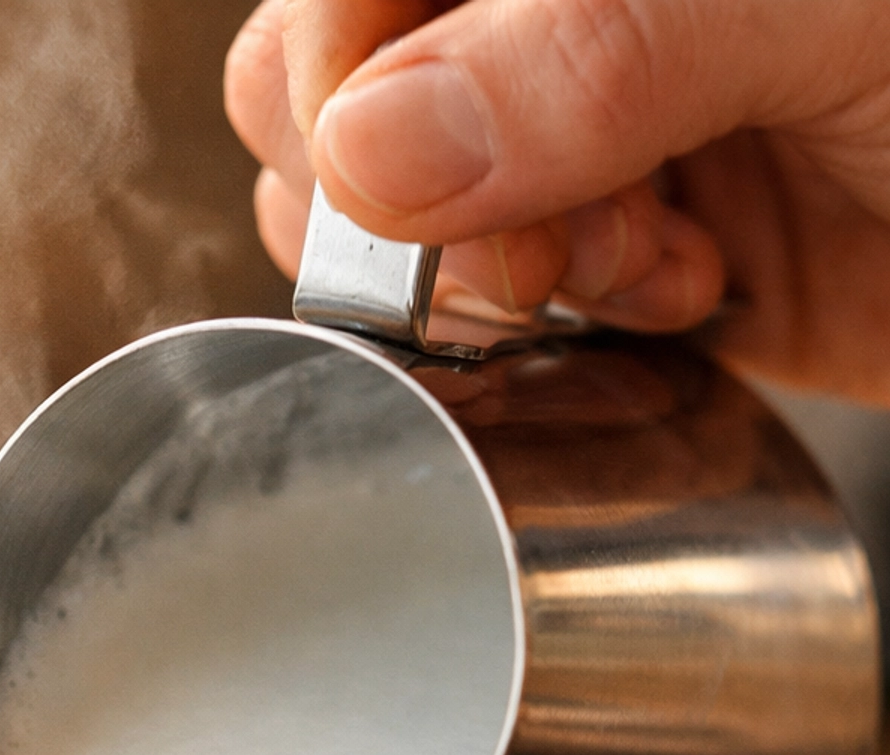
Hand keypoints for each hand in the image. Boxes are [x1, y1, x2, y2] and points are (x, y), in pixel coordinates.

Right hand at [225, 0, 889, 403]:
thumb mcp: (812, 9)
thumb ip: (593, 52)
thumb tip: (367, 155)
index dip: (347, 90)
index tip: (424, 190)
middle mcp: (539, 14)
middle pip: (326, 104)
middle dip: (415, 207)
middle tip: (562, 241)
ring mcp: (567, 131)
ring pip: (383, 227)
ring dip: (492, 281)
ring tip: (649, 265)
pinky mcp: (615, 253)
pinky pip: (487, 315)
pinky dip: (553, 338)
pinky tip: (674, 301)